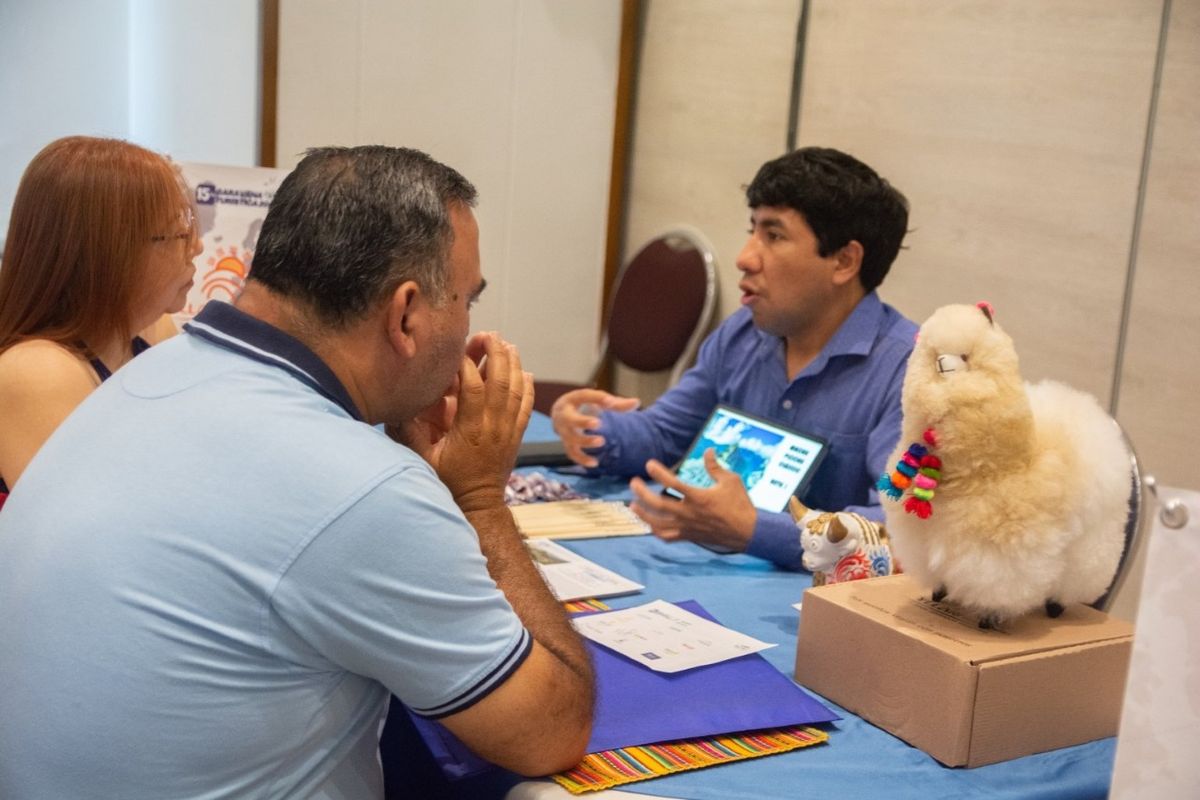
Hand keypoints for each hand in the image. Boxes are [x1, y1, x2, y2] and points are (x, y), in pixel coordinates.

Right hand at [400, 332, 533, 511]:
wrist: (479, 505)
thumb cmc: (450, 483)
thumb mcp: (423, 461)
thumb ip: (410, 434)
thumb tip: (397, 408)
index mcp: (471, 429)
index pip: (473, 388)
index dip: (467, 365)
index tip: (459, 351)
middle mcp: (493, 426)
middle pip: (501, 381)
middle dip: (496, 354)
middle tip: (490, 335)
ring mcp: (508, 430)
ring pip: (518, 390)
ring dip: (514, 364)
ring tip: (507, 345)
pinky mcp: (516, 435)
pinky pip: (527, 406)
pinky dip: (528, 387)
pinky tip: (526, 372)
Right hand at [549, 388, 638, 467]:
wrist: (560, 414)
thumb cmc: (583, 405)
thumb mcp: (597, 400)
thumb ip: (616, 403)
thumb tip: (636, 403)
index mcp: (573, 399)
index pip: (584, 396)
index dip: (597, 398)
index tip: (610, 401)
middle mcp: (564, 415)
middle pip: (570, 419)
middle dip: (583, 422)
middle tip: (598, 423)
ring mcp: (563, 431)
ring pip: (571, 438)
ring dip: (585, 441)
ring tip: (601, 441)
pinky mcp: (566, 444)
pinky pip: (572, 453)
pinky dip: (582, 459)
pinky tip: (595, 463)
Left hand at [628, 449, 757, 551]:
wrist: (748, 532)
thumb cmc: (740, 504)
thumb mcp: (730, 480)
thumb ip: (715, 467)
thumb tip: (708, 451)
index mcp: (699, 497)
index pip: (673, 483)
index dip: (659, 472)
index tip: (649, 464)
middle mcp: (689, 513)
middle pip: (658, 504)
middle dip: (642, 493)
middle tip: (633, 482)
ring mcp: (688, 526)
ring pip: (658, 523)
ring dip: (643, 514)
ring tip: (633, 505)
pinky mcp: (689, 536)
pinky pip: (668, 536)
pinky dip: (655, 531)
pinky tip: (649, 525)